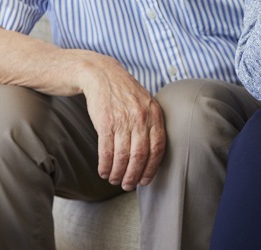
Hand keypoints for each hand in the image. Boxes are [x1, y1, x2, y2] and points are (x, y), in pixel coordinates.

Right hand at [81, 57, 166, 190]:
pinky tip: (103, 171)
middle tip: (128, 185)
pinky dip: (105, 165)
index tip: (146, 180)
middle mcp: (141, 118)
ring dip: (118, 173)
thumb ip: (150, 123)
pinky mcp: (105, 122)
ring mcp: (122, 120)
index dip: (152, 168)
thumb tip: (152, 154)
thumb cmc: (125, 93)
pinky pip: (106, 151)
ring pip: (123, 156)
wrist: (102, 74)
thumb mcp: (145, 102)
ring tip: (114, 180)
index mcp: (154, 114)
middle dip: (134, 176)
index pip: (158, 148)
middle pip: (140, 156)